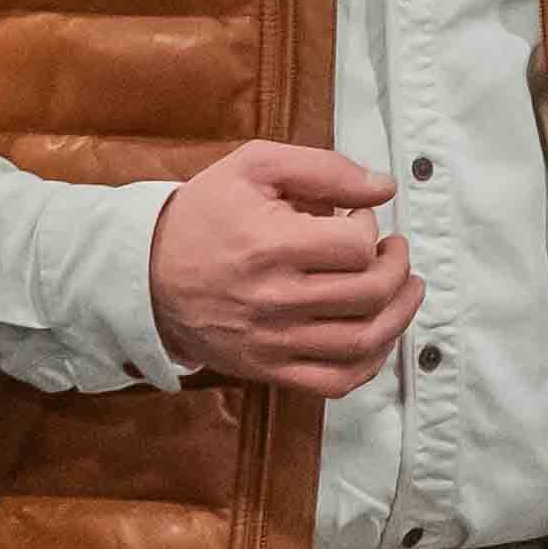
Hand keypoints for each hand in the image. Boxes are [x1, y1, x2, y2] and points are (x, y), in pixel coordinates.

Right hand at [148, 143, 424, 392]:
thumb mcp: (254, 167)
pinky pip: (336, 381)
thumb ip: (324, 168)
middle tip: (392, 250)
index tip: (357, 216)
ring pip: (362, 342)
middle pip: (369, 294)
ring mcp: (272, 342)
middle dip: (396, 267)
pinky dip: (370, 362)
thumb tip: (385, 187)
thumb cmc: (203, 214)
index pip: (355, 246)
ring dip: (399, 313)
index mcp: (270, 246)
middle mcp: (274, 300)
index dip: (370, 225)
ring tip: (403, 287)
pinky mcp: (268, 370)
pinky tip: (377, 333)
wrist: (144, 273)